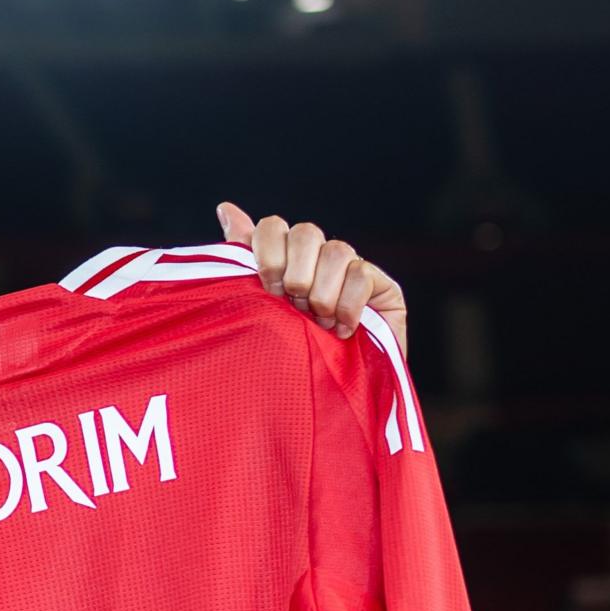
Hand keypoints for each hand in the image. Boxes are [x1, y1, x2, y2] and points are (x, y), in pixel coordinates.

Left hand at [217, 202, 406, 350]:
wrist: (327, 402)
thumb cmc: (287, 356)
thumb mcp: (257, 307)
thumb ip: (242, 259)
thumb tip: (225, 208)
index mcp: (285, 260)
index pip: (273, 227)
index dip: (267, 252)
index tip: (267, 288)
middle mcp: (319, 259)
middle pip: (305, 233)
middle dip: (295, 274)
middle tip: (294, 307)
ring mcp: (353, 270)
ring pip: (336, 250)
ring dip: (321, 293)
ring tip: (319, 322)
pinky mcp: (384, 288)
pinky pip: (362, 274)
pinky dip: (348, 305)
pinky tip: (343, 330)